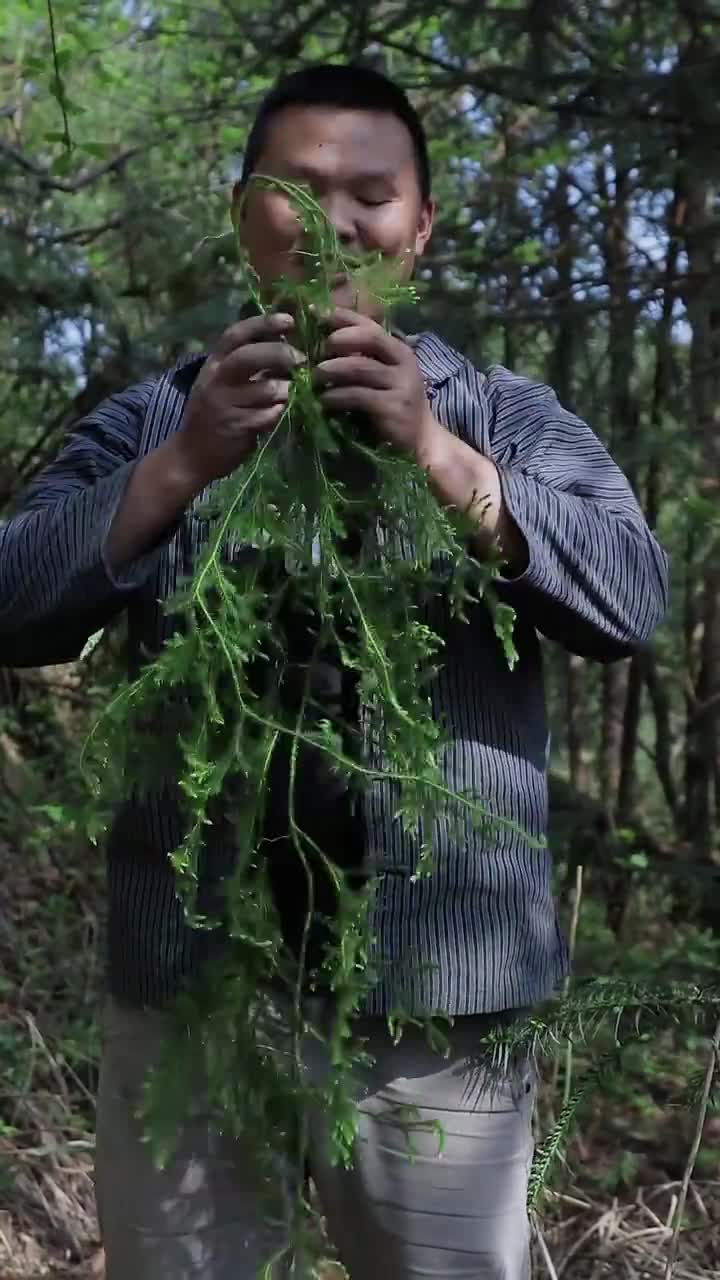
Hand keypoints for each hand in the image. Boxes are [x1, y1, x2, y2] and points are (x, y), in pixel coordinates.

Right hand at [173, 312, 305, 488]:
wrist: (191, 454)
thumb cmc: (212, 415)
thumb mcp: (221, 384)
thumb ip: (247, 368)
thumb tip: (285, 350)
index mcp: (214, 364)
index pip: (236, 335)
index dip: (263, 324)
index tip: (288, 320)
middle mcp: (217, 380)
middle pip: (250, 356)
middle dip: (280, 354)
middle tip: (300, 360)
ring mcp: (225, 404)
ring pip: (266, 389)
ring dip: (284, 390)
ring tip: (286, 395)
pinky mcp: (237, 427)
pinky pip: (269, 415)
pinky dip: (278, 413)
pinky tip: (275, 415)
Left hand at [312, 309, 443, 460]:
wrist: (421, 441)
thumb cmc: (396, 407)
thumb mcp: (385, 377)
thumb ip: (365, 359)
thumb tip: (326, 343)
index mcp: (400, 351)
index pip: (372, 325)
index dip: (344, 317)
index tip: (318, 313)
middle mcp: (404, 363)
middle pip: (370, 338)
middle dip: (340, 339)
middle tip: (319, 351)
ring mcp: (400, 385)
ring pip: (359, 367)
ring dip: (331, 370)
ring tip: (314, 377)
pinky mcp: (392, 407)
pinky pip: (357, 395)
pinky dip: (335, 396)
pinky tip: (323, 401)